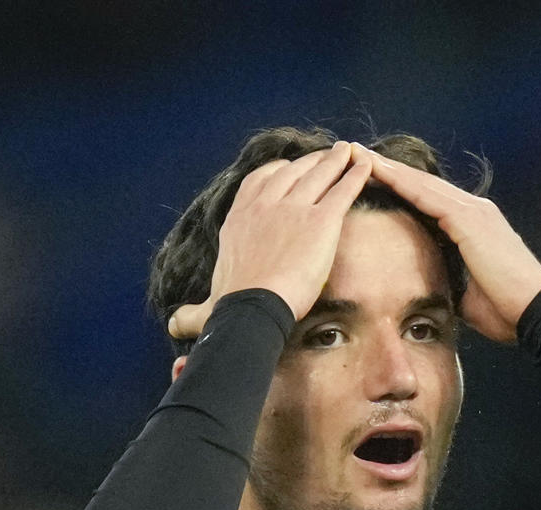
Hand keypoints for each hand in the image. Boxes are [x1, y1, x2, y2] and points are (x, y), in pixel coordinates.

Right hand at [168, 142, 373, 339]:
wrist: (253, 307)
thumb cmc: (232, 307)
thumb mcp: (209, 301)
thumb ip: (196, 309)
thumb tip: (175, 326)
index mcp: (240, 217)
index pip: (259, 181)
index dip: (278, 171)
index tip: (287, 166)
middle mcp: (266, 205)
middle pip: (292, 172)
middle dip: (310, 161)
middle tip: (325, 156)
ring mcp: (294, 209)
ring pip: (318, 174)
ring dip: (334, 160)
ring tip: (346, 152)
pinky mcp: (321, 221)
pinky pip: (342, 189)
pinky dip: (355, 174)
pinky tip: (365, 165)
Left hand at [366, 152, 540, 342]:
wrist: (536, 313)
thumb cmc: (506, 310)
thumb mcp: (468, 293)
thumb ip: (448, 280)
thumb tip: (429, 288)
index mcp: (475, 226)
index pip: (430, 199)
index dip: (402, 187)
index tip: (373, 178)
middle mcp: (475, 210)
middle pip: (423, 184)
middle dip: (389, 169)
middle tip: (357, 153)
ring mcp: (474, 212)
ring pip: (421, 183)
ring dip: (388, 168)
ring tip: (358, 154)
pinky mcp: (470, 220)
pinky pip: (428, 196)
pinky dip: (401, 182)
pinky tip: (377, 171)